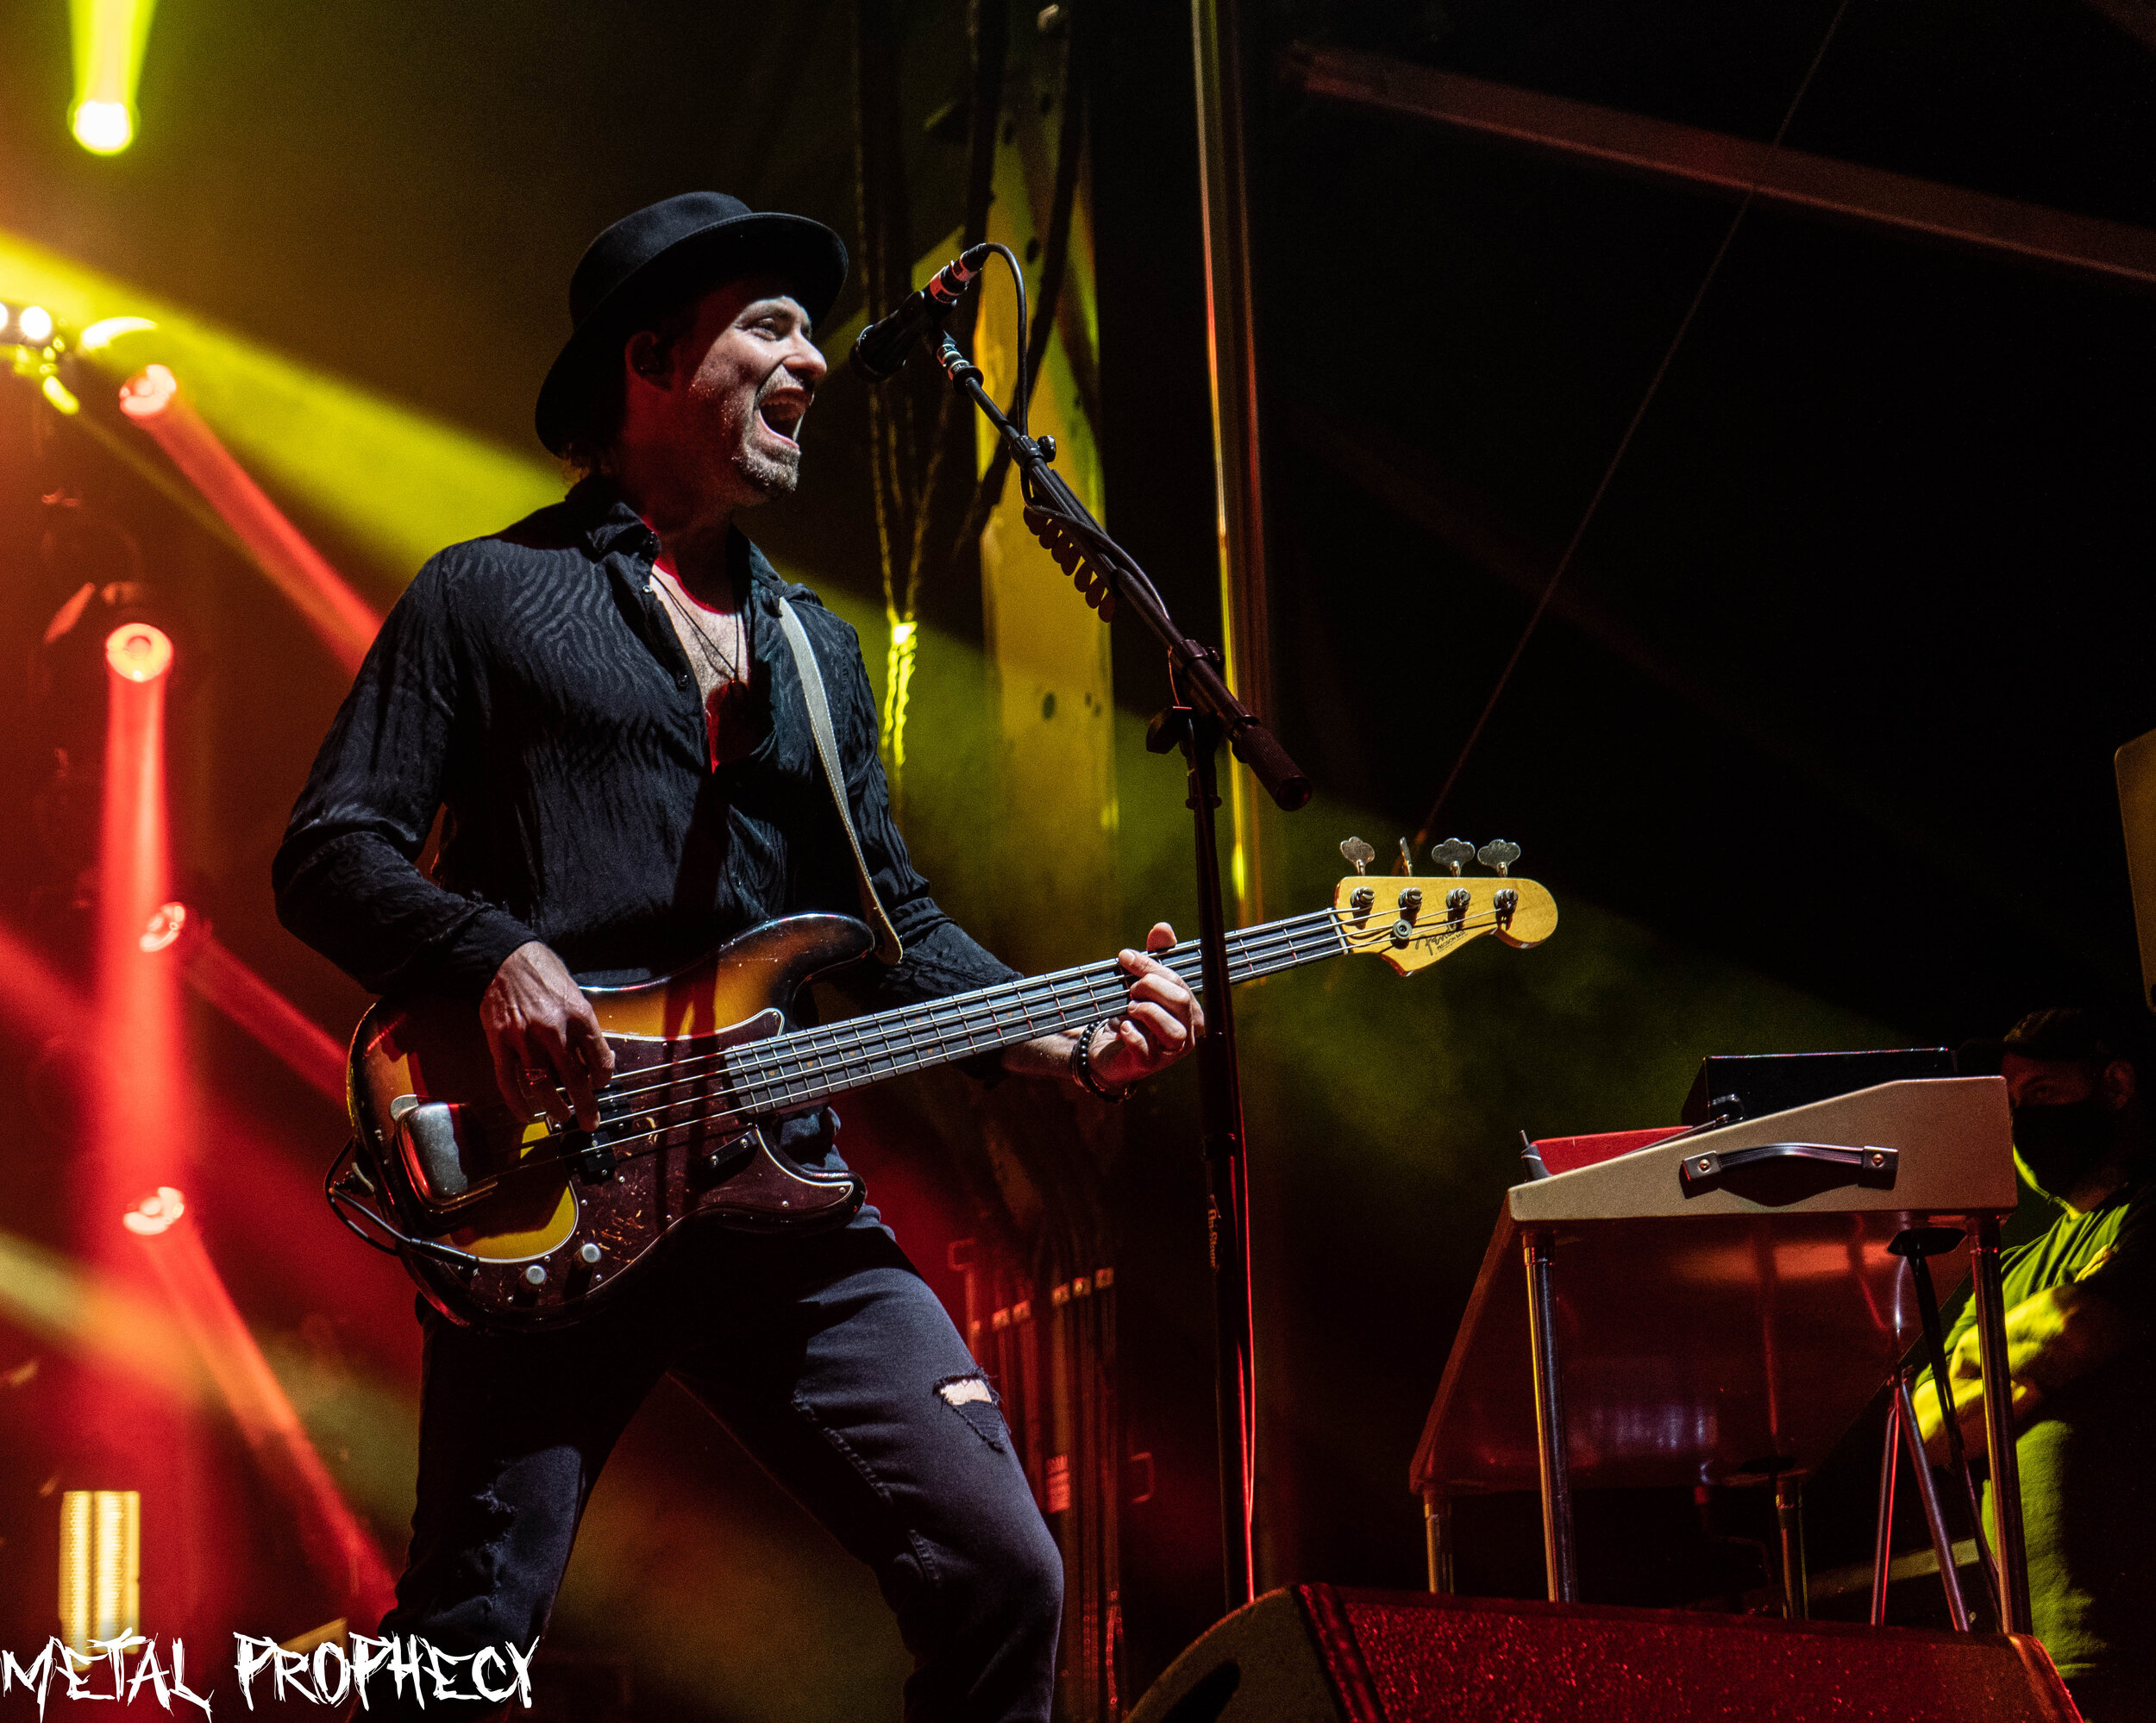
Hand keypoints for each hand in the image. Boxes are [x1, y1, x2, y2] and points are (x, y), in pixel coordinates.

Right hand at [481, 941, 614, 1129]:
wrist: (505, 958)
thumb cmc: (544, 975)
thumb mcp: (576, 995)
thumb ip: (586, 1028)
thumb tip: (598, 1060)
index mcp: (579, 1015)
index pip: (600, 1059)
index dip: (604, 1078)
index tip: (601, 1084)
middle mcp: (554, 1029)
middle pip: (575, 1078)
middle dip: (585, 1106)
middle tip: (591, 1122)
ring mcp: (524, 1037)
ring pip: (543, 1085)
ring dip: (555, 1107)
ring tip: (563, 1118)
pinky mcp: (500, 1042)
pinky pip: (509, 1080)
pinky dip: (518, 1103)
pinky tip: (527, 1114)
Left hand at [1088, 923, 1205, 1092]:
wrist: (1108, 1049)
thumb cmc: (1132, 1014)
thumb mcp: (1141, 984)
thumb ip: (1153, 957)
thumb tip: (1163, 928)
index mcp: (1190, 1010)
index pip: (1179, 981)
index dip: (1151, 966)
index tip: (1125, 957)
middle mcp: (1188, 1032)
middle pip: (1180, 1001)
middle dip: (1150, 987)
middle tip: (1130, 988)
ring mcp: (1171, 1051)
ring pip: (1172, 1028)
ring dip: (1146, 1011)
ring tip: (1129, 1007)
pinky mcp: (1150, 1064)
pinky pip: (1146, 1049)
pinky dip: (1133, 1034)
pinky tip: (1122, 1027)